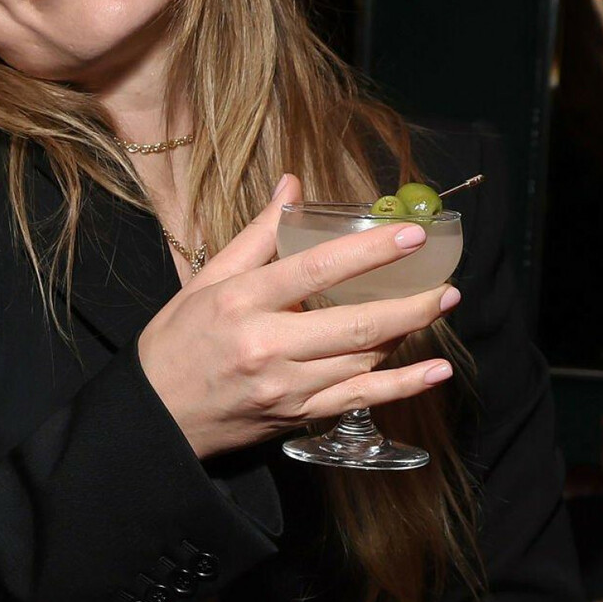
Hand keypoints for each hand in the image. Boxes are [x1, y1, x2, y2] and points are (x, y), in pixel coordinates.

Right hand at [136, 175, 460, 458]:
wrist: (155, 416)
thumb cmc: (177, 343)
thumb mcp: (206, 281)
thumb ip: (256, 235)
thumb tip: (293, 184)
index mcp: (242, 302)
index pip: (317, 270)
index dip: (371, 252)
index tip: (412, 235)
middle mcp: (267, 346)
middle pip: (354, 323)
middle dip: (411, 304)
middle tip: (447, 284)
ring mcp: (285, 387)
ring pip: (363, 360)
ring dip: (408, 334)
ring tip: (437, 308)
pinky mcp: (295, 417)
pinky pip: (360, 401)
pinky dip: (404, 387)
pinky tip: (437, 371)